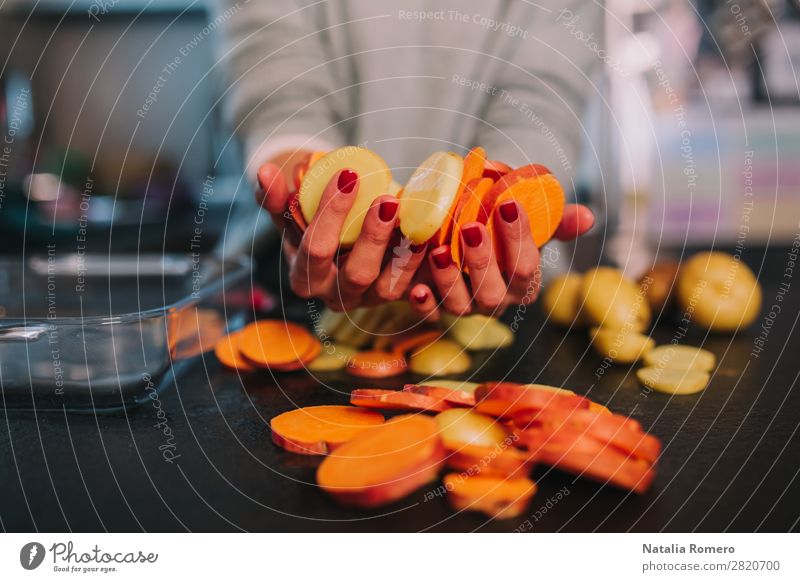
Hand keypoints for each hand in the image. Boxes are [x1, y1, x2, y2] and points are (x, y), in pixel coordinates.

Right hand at [256, 163, 426, 310]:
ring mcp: (369, 300)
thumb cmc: (308, 227)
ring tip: (418, 224)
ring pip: (389, 287)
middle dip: (373, 238)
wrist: (336, 244)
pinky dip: (425, 269)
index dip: (330, 214)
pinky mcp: (395, 297)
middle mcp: (336, 296)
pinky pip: (415, 290)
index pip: (316, 250)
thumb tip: (265, 171)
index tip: (347, 175)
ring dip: (406, 257)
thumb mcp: (287, 214)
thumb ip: (273, 197)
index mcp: (305, 278)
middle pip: (356, 274)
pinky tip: (434, 241)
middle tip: (387, 200)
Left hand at [408, 202, 594, 319]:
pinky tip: (416, 290)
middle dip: (482, 261)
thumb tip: (588, 217)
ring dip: (449, 280)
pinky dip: (423, 306)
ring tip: (438, 251)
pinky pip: (430, 316)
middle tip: (471, 227)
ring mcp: (466, 308)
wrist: (457, 241)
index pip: (527, 266)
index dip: (519, 237)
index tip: (508, 204)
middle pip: (494, 292)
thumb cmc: (498, 233)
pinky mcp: (436, 311)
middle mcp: (496, 300)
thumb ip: (555, 222)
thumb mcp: (526, 225)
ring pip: (461, 305)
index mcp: (523, 282)